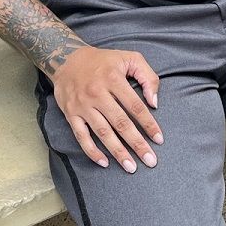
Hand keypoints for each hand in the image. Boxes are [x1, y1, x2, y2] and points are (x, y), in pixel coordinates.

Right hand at [49, 46, 162, 172]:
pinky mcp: (71, 114)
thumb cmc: (103, 61)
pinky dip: (91, 151)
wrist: (66, 59)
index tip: (159, 139)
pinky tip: (104, 162)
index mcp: (114, 79)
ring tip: (131, 167)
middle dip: (137, 144)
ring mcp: (83, 105)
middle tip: (150, 161)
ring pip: (103, 133)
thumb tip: (154, 103)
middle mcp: (98, 93)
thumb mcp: (129, 58)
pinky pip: (81, 136)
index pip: (136, 106)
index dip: (148, 124)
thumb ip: (148, 77)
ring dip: (118, 152)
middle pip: (121, 123)